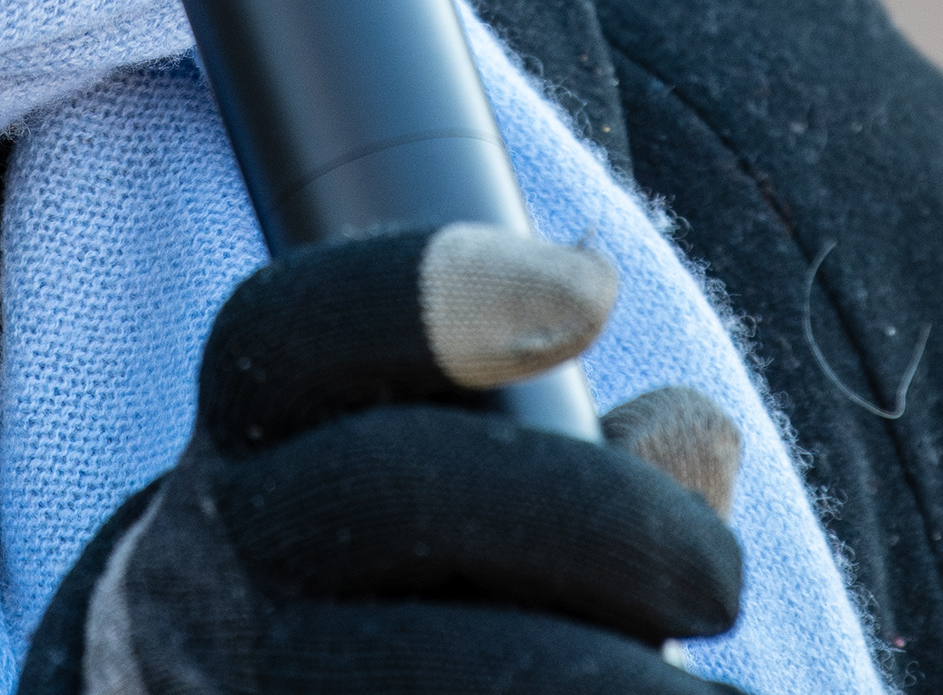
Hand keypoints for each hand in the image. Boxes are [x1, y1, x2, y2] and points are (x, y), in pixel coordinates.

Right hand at [20, 223, 749, 692]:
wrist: (218, 689)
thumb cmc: (401, 567)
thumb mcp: (450, 463)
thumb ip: (573, 439)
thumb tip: (694, 436)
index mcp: (254, 426)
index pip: (304, 325)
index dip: (442, 288)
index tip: (598, 296)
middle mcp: (224, 547)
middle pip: (394, 488)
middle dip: (595, 521)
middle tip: (724, 584)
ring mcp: (239, 676)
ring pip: (424, 661)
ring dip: (596, 674)